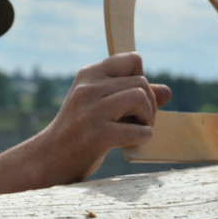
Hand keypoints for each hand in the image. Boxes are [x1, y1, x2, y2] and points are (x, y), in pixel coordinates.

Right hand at [41, 52, 171, 182]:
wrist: (50, 159)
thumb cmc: (81, 131)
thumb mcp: (103, 105)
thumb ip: (133, 96)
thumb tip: (168, 91)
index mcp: (89, 74)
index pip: (133, 59)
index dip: (141, 79)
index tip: (133, 99)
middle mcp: (88, 88)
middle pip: (141, 83)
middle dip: (149, 104)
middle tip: (138, 121)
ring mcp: (91, 111)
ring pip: (140, 98)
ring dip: (148, 118)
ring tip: (137, 128)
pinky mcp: (96, 135)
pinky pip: (138, 130)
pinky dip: (143, 136)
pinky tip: (133, 141)